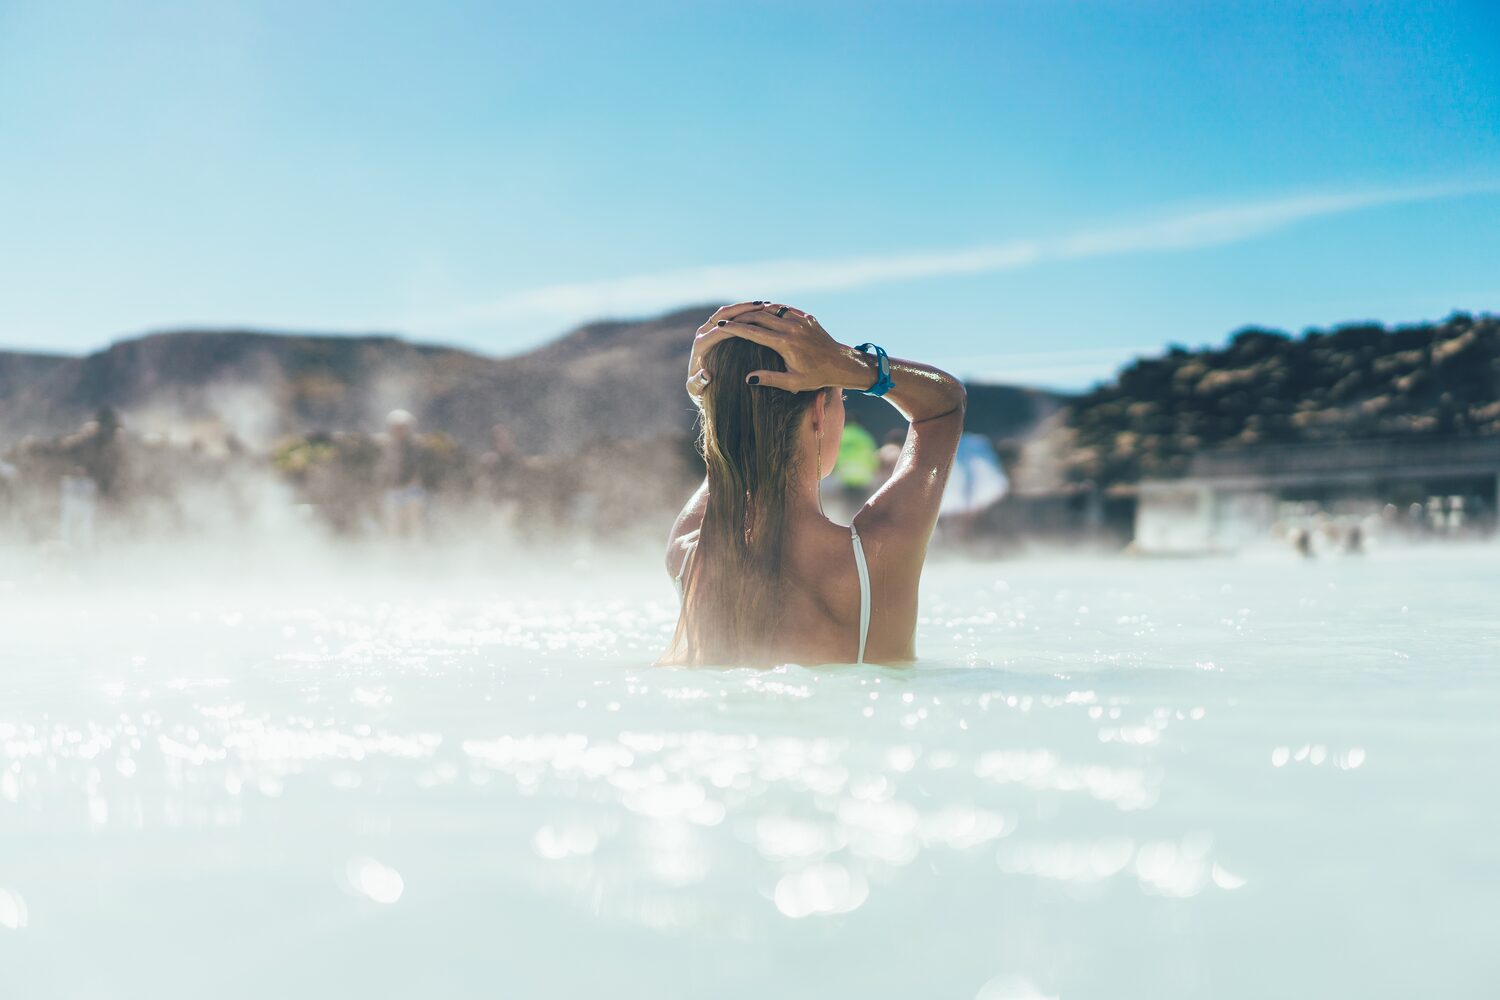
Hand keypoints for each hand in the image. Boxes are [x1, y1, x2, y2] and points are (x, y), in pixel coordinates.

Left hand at [685, 301, 766, 400]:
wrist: (700, 387)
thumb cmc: (701, 391)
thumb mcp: (697, 391)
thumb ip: (698, 384)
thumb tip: (706, 375)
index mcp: (700, 345)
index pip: (717, 331)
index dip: (734, 326)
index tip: (752, 324)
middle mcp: (703, 333)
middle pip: (722, 314)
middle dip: (742, 309)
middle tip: (762, 305)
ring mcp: (710, 329)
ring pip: (728, 312)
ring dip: (745, 307)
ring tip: (764, 305)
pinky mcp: (717, 329)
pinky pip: (732, 316)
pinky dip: (745, 312)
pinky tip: (762, 312)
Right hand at [691, 302, 869, 392]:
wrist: (842, 363)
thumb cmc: (817, 377)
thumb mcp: (793, 383)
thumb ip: (770, 379)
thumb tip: (748, 378)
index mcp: (785, 344)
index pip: (753, 332)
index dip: (734, 329)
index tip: (720, 327)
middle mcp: (792, 328)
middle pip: (758, 316)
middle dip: (739, 316)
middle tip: (724, 318)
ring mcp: (800, 320)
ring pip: (770, 309)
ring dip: (753, 310)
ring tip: (739, 313)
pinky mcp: (806, 317)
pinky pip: (783, 308)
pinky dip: (770, 308)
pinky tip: (761, 310)